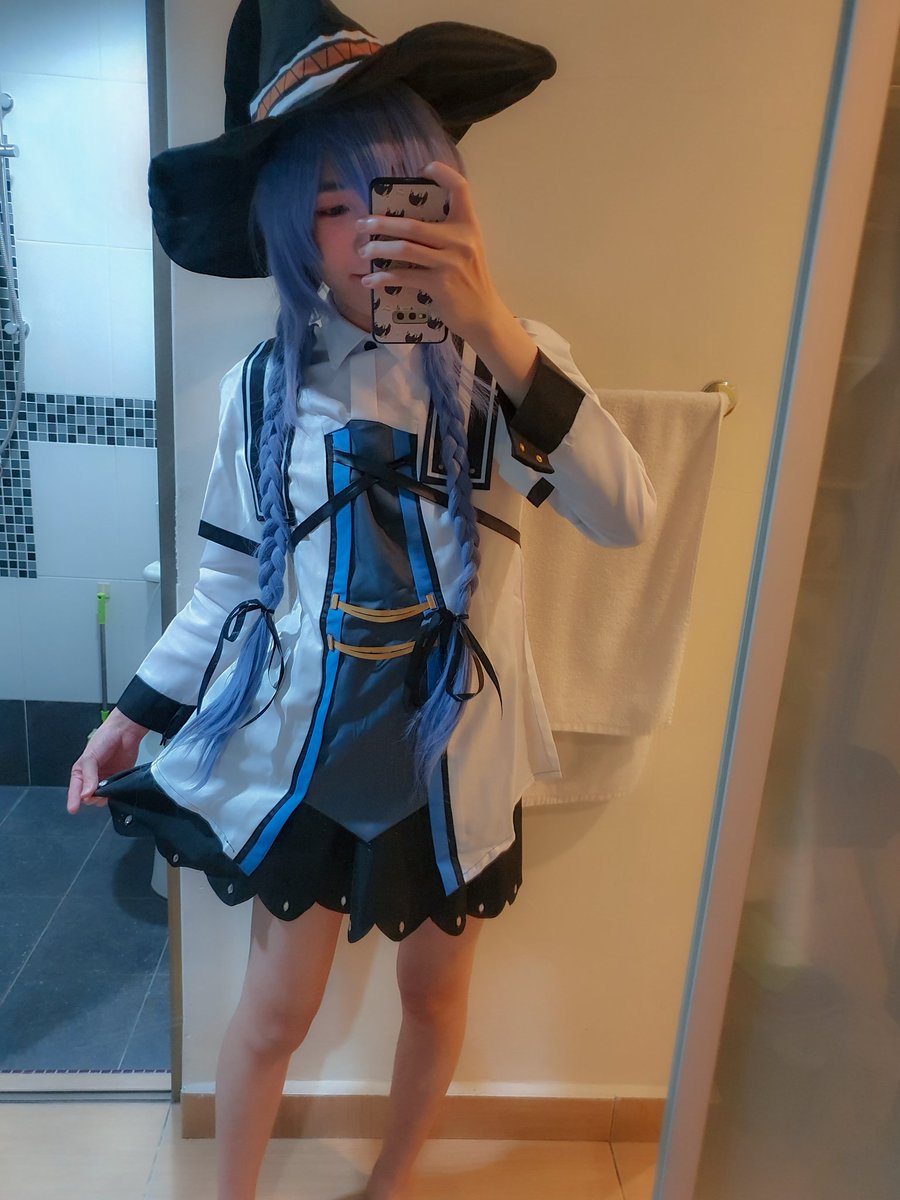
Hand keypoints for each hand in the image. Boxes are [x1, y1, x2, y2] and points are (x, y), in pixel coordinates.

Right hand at [67, 708, 148, 814]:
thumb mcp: (90, 757)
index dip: (73, 800)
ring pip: (102, 798)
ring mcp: (106, 780)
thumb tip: (85, 794)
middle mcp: (92, 779)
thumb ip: (88, 776)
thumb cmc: (104, 739)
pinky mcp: (119, 780)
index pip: (75, 790)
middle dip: (91, 797)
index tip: (73, 809)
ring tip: (107, 787)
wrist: (125, 732)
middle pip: (89, 798)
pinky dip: (115, 794)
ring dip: (105, 797)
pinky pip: (115, 793)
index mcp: (81, 772)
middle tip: (96, 791)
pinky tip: (117, 789)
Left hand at [356, 159, 506, 343]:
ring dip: (378, 249)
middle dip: (382, 223)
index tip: (423, 170)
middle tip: (362, 224)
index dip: (442, 173)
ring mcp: (449, 263)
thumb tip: (410, 225)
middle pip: (414, 224)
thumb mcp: (467, 250)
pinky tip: (369, 280)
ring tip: (363, 251)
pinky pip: (403, 277)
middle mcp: (460, 240)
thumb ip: (448, 234)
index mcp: (469, 226)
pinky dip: (382, 278)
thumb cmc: (470, 281)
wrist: (483, 315)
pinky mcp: (439, 285)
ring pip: (404, 249)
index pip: (460, 188)